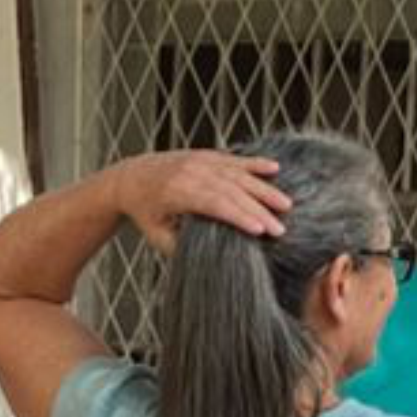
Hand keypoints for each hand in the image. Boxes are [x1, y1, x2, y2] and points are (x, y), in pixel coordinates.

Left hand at [120, 150, 291, 250]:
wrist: (130, 177)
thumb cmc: (145, 212)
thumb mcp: (155, 234)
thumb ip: (179, 246)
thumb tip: (208, 261)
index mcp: (177, 192)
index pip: (214, 204)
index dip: (239, 217)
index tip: (260, 230)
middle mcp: (191, 172)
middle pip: (232, 190)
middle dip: (259, 209)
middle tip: (281, 228)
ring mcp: (200, 161)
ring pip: (238, 174)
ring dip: (264, 189)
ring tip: (286, 204)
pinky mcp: (206, 155)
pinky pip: (235, 159)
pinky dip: (255, 164)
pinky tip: (275, 169)